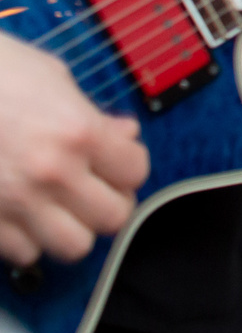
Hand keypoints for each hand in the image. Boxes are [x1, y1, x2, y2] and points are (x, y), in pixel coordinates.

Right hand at [0, 35, 148, 266]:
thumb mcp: (53, 79)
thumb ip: (93, 115)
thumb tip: (123, 135)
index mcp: (78, 132)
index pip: (135, 172)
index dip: (128, 166)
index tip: (117, 161)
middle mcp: (51, 173)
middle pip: (113, 217)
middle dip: (108, 202)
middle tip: (94, 188)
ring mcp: (14, 202)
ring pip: (72, 246)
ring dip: (71, 228)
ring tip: (60, 207)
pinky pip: (22, 254)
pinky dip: (26, 239)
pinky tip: (22, 215)